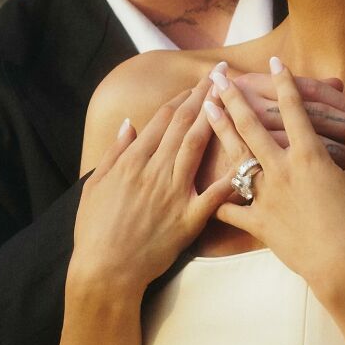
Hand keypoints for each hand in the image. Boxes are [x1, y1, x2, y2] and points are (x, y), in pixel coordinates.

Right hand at [70, 79, 233, 299]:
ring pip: (197, 147)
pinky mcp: (188, 219)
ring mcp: (173, 193)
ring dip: (215, 119)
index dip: (182, 97)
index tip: (198, 81)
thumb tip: (129, 123)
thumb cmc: (94, 230)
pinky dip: (230, 176)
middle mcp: (154, 171)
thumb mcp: (96, 185)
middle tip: (222, 74)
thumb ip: (114, 152)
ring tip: (232, 97)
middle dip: (203, 96)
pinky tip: (249, 158)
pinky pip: (214, 195)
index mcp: (133, 161)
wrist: (104, 270)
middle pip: (183, 125)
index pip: (163, 119)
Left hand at [205, 59, 344, 300]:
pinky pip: (231, 209)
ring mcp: (265, 195)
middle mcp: (281, 169)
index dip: (284, 83)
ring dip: (219, 131)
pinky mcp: (257, 222)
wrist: (342, 265)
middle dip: (233, 98)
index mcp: (308, 155)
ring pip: (235, 156)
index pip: (294, 110)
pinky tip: (203, 186)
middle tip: (216, 78)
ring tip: (204, 110)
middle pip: (252, 126)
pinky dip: (218, 198)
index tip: (273, 61)